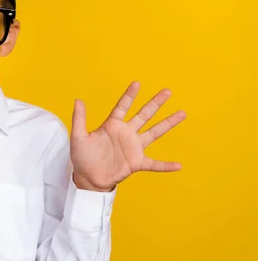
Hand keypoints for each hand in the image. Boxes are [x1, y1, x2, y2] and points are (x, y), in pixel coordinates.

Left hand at [70, 81, 185, 191]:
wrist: (88, 178)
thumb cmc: (83, 156)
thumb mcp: (78, 136)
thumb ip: (79, 118)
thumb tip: (78, 99)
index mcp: (112, 125)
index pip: (123, 106)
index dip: (129, 95)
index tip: (137, 83)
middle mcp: (126, 133)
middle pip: (144, 115)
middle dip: (155, 103)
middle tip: (167, 91)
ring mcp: (133, 147)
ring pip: (154, 133)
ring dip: (168, 123)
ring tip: (182, 113)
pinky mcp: (136, 163)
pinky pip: (154, 164)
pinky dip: (165, 165)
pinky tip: (178, 165)